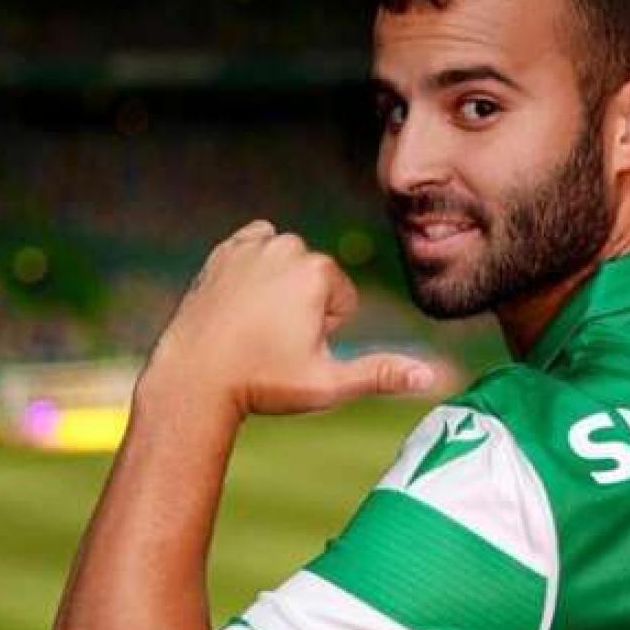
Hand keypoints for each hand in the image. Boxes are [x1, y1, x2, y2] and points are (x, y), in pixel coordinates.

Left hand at [145, 220, 434, 416]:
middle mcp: (288, 247)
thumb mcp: (329, 384)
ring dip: (280, 290)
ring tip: (254, 325)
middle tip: (270, 340)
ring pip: (287, 267)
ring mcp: (253, 245)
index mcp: (319, 272)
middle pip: (316, 281)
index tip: (291, 349)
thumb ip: (382, 374)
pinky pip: (256, 251)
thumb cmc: (264, 384)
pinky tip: (241, 302)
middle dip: (303, 308)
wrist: (195, 377)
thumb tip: (434, 377)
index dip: (324, 332)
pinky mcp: (225, 250)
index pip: (342, 302)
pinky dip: (255, 271)